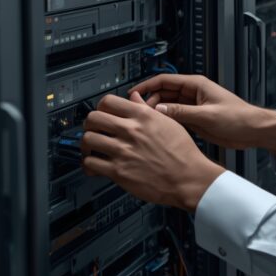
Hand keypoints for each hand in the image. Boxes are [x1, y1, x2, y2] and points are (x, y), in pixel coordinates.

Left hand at [81, 91, 224, 212]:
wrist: (189, 178)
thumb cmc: (183, 152)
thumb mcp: (168, 122)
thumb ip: (147, 109)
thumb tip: (134, 98)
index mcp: (143, 116)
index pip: (108, 101)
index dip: (101, 107)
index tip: (102, 114)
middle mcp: (131, 131)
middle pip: (93, 118)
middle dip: (90, 125)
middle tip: (94, 131)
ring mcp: (123, 151)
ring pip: (88, 139)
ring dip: (87, 145)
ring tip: (91, 149)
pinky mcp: (119, 171)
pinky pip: (91, 164)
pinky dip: (88, 165)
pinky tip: (94, 166)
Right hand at [128, 73, 275, 156]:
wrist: (253, 130)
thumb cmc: (239, 118)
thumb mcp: (207, 116)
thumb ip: (182, 112)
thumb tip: (160, 110)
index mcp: (196, 85)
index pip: (165, 80)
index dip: (147, 85)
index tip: (133, 93)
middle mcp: (193, 93)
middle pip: (163, 93)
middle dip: (149, 100)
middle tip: (137, 112)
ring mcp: (194, 106)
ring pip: (168, 105)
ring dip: (157, 112)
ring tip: (144, 121)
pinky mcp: (196, 118)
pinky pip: (175, 116)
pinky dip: (166, 121)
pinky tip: (158, 128)